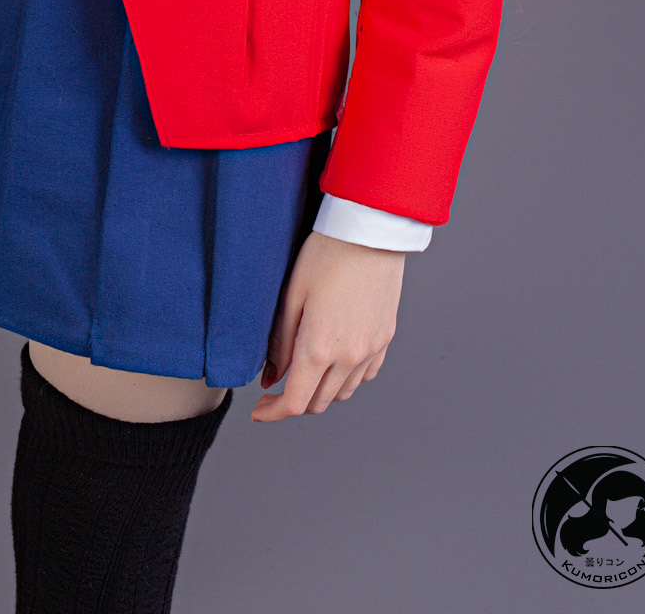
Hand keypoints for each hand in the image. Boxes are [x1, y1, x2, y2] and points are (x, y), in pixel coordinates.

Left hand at [251, 229, 404, 422]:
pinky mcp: (385, 339)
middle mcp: (349, 357)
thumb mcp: (291, 295)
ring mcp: (371, 350)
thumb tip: (270, 378)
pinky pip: (363, 375)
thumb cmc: (327, 254)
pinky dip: (345, 379)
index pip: (295, 402)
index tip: (259, 409)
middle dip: (294, 401)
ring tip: (303, 370)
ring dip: (320, 391)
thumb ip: (279, 343)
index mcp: (319, 347)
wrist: (370, 232)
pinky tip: (333, 361)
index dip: (273, 412)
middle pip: (319, 403)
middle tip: (276, 385)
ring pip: (342, 393)